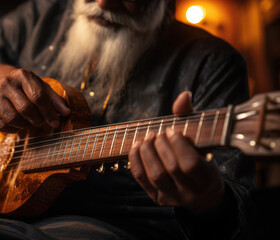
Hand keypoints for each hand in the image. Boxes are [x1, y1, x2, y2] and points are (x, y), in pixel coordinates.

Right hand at [0, 63, 70, 131]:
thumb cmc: (27, 87)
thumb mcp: (42, 87)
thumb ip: (55, 100)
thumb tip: (67, 113)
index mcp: (24, 76)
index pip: (38, 96)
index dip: (49, 112)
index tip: (56, 123)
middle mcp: (7, 83)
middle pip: (25, 108)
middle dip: (37, 120)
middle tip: (41, 122)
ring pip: (12, 118)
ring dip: (25, 125)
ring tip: (30, 123)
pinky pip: (1, 124)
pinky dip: (13, 129)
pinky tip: (18, 125)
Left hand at [128, 91, 224, 213]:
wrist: (202, 195)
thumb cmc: (202, 161)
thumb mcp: (203, 142)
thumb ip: (191, 118)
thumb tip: (184, 95)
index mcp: (206, 179)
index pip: (190, 164)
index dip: (178, 145)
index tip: (171, 130)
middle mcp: (189, 193)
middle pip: (170, 168)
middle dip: (160, 146)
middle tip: (157, 133)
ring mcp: (172, 197)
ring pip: (155, 175)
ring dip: (147, 152)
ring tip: (147, 138)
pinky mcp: (157, 198)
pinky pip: (141, 179)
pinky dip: (135, 160)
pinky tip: (137, 146)